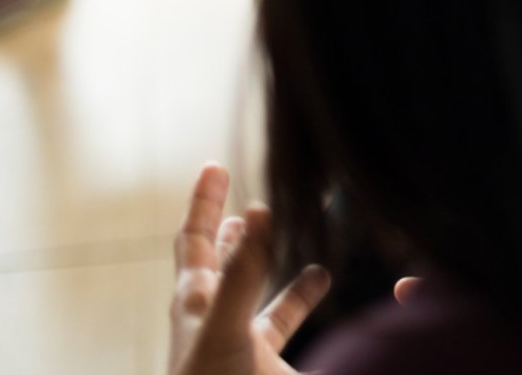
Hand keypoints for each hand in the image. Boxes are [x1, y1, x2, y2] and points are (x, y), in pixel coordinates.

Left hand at [169, 163, 330, 374]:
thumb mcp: (226, 332)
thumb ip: (242, 275)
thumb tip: (260, 210)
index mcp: (198, 306)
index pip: (196, 242)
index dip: (204, 203)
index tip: (213, 166)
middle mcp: (217, 321)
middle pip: (224, 262)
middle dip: (237, 230)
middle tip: (251, 199)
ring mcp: (241, 347)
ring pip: (258, 294)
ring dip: (276, 265)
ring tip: (296, 239)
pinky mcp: (266, 368)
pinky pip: (285, 322)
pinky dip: (304, 299)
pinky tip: (325, 285)